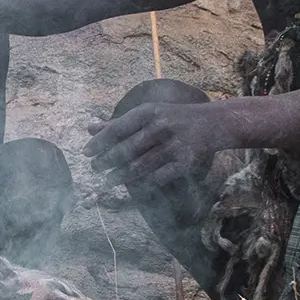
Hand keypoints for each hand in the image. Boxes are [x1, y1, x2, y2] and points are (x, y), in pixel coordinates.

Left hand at [84, 101, 223, 189]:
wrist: (214, 123)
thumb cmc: (174, 117)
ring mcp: (174, 145)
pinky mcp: (185, 162)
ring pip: (140, 165)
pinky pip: (159, 177)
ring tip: (106, 180)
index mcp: (149, 112)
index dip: (99, 143)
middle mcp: (161, 127)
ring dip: (120, 175)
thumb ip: (120, 123)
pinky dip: (144, 183)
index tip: (86, 152)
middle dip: (106, 161)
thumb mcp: (148, 114)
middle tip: (94, 168)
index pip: (117, 129)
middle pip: (126, 149)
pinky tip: (132, 187)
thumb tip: (89, 129)